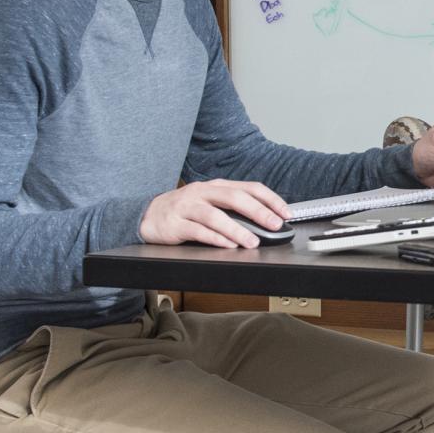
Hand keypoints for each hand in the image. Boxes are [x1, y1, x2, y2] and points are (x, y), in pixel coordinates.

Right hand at [140, 179, 289, 248]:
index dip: (270, 199)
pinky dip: (214, 239)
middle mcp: (202, 192)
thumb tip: (266, 221)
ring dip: (237, 230)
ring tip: (252, 241)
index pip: (249, 187)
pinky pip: (197, 231)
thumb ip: (233, 208)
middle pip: (234, 198)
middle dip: (258, 212)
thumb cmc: (184, 210)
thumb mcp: (210, 202)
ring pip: (215, 216)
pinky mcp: (175, 224)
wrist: (147, 215)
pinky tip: (227, 246)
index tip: (286, 213)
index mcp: (216, 186)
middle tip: (275, 225)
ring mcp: (187, 206)